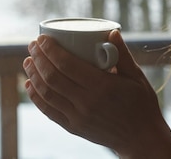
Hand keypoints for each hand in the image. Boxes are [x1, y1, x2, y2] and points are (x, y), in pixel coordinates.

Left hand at [23, 30, 170, 158]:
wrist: (141, 138)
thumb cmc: (142, 104)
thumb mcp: (136, 76)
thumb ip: (123, 54)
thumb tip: (112, 31)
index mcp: (102, 86)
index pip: (67, 65)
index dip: (51, 50)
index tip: (43, 39)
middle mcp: (87, 102)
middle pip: (53, 77)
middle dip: (39, 58)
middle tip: (33, 45)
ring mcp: (78, 117)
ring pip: (47, 93)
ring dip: (33, 75)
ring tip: (28, 61)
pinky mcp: (74, 128)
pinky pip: (49, 111)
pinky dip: (36, 97)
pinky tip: (30, 85)